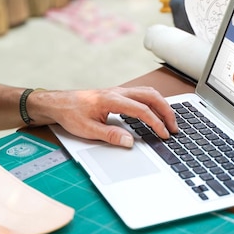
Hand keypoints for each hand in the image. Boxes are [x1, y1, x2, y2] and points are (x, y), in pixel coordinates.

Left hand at [30, 86, 178, 146]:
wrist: (59, 103)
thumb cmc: (70, 114)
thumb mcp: (87, 129)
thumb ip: (110, 135)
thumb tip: (129, 141)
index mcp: (112, 99)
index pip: (142, 110)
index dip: (156, 124)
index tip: (164, 135)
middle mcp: (118, 92)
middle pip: (151, 96)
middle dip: (166, 112)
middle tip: (174, 128)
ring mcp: (119, 91)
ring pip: (148, 93)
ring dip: (162, 105)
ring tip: (170, 121)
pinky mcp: (118, 94)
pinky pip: (142, 94)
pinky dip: (154, 103)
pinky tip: (157, 113)